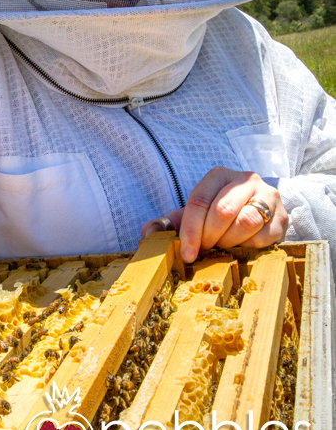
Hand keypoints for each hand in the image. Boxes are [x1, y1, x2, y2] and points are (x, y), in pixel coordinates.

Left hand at [141, 166, 288, 262]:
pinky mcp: (282, 216)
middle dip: (209, 237)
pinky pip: (264, 236)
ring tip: (224, 247)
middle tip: (205, 251)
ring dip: (230, 242)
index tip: (188, 254)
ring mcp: (267, 195)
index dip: (191, 231)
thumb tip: (147, 233)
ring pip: (246, 222)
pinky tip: (242, 247)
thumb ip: (168, 224)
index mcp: (218, 175)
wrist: (256, 213)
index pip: (200, 201)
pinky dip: (249, 247)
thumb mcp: (192, 216)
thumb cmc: (217, 216)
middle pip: (222, 211)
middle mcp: (245, 179)